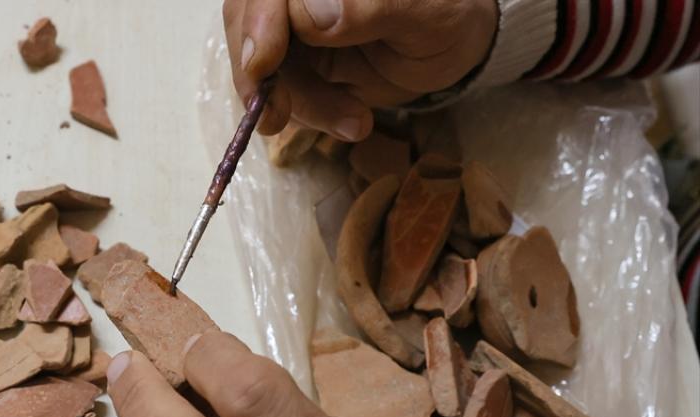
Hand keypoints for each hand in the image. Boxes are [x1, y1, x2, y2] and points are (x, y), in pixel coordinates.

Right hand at [224, 0, 498, 139]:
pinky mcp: (294, 55)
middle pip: (246, 19)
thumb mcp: (425, 9)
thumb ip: (370, 4)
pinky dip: (305, 112)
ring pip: (256, 60)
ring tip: (352, 122)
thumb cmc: (448, 13)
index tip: (261, 64)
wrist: (454, 43)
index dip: (257, 22)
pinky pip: (276, 87)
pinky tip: (348, 120)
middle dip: (260, 73)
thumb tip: (309, 12)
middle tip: (277, 116)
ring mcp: (290, 20)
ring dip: (296, 102)